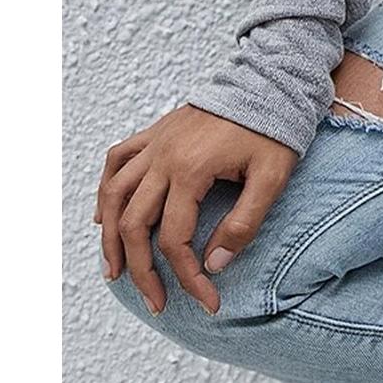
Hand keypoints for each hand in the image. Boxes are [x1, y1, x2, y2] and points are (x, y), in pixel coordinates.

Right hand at [96, 105, 298, 318]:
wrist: (272, 80)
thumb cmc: (276, 128)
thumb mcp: (272, 177)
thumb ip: (244, 222)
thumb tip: (214, 265)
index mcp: (191, 170)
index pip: (176, 239)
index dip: (188, 277)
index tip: (208, 300)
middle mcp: (164, 157)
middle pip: (135, 225)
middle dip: (141, 271)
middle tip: (156, 302)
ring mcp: (156, 142)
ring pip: (115, 195)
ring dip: (110, 237)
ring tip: (114, 272)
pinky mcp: (157, 132)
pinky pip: (117, 160)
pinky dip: (106, 190)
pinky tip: (106, 216)